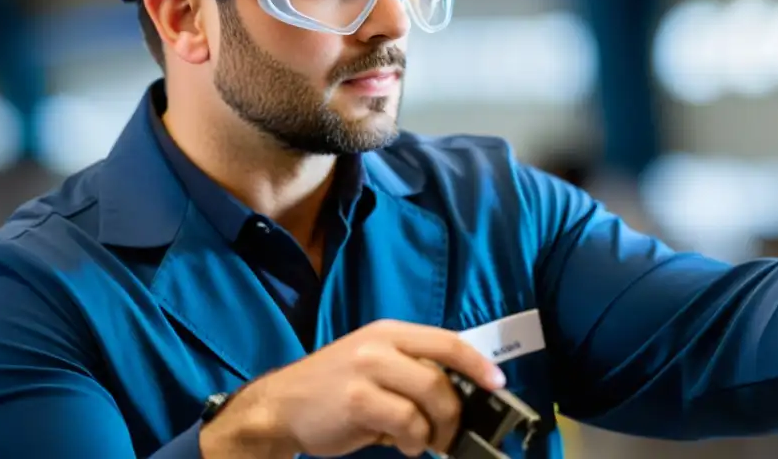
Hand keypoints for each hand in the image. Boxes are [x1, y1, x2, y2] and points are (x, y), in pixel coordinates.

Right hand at [200, 319, 505, 458]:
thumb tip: (460, 399)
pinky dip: (413, 440)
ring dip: (436, 429)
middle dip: (456, 411)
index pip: (447, 341)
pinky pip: (406, 422)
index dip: (478, 363)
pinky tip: (403, 445)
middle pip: (442, 374)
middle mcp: (381, 344)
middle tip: (451, 434)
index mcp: (390, 332)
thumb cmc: (333, 390)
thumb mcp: (373, 367)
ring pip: (429, 397)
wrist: (279, 405)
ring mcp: (367, 369)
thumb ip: (410, 374)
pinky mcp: (358, 399)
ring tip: (424, 442)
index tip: (497, 384)